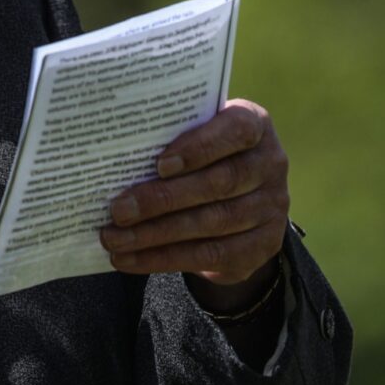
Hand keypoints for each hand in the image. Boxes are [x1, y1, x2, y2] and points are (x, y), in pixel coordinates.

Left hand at [99, 99, 288, 307]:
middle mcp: (271, 164)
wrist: (243, 194)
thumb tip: (112, 153)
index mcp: (255, 125)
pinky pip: (210, 255)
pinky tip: (130, 259)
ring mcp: (271, 208)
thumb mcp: (196, 133)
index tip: (159, 164)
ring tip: (114, 238)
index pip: (236, 130)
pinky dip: (164, 259)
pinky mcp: (262, 245)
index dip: (199, 147)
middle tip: (118, 210)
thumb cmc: (204, 152)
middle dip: (162, 199)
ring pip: (211, 224)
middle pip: (218, 184)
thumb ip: (170, 135)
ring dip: (156, 235)